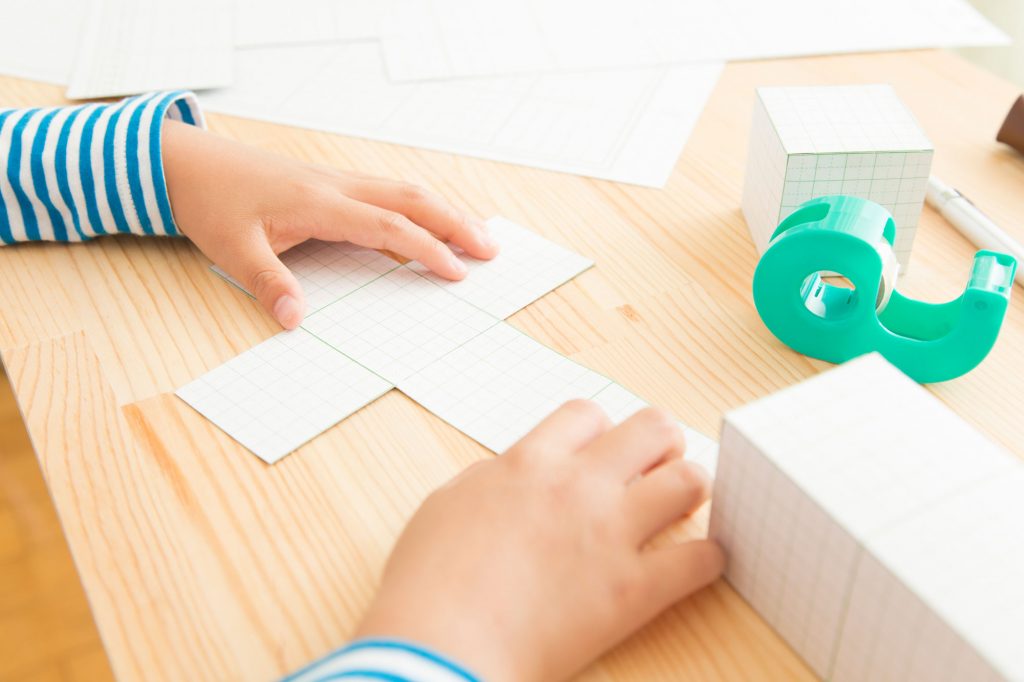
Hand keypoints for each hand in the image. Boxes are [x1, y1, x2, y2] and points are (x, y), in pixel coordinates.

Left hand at [161, 120, 498, 328]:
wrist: (188, 162)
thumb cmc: (211, 202)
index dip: (427, 248)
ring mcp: (337, 181)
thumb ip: (267, 283)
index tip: (456, 272)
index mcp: (320, 204)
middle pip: (412, 197)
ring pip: (404, 189)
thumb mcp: (231, 248)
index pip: (388, 226)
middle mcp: (337, 186)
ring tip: (475, 234)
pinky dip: (419, 205)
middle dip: (455, 222)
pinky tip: (429, 219)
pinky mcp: (331, 183)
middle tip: (490, 249)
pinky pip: (388, 190)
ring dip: (444, 210)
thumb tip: (295, 321)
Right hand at [354, 401, 723, 681]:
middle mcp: (578, 487)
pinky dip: (706, 559)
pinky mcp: (632, 590)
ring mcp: (610, 534)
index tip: (602, 449)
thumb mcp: (445, 506)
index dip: (599, 430)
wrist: (439, 648)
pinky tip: (699, 563)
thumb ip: (491, 480)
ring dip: (689, 488)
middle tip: (658, 463)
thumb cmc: (428, 586)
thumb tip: (513, 473)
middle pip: (651, 429)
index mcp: (529, 464)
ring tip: (681, 506)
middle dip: (661, 441)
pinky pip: (698, 560)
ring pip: (687, 481)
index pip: (587, 414)